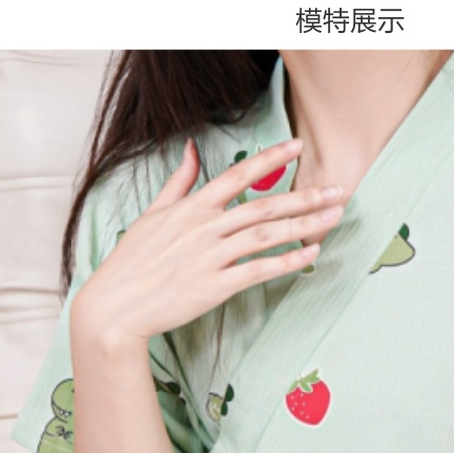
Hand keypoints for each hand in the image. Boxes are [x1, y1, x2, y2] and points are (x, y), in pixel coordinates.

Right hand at [71, 137, 342, 341]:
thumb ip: (179, 182)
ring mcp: (210, 257)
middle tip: (338, 190)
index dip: (271, 159)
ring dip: (303, 225)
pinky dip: (287, 262)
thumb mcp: (153, 214)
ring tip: (333, 218)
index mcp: (191, 208)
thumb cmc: (132, 262)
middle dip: (303, 196)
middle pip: (262, 206)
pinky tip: (311, 255)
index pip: (238, 175)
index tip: (299, 147)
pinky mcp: (214, 287)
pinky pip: (258, 270)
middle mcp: (204, 228)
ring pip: (266, 235)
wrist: (116, 305)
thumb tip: (192, 149)